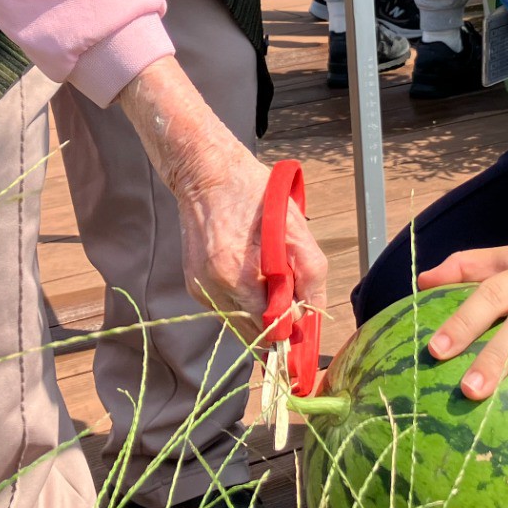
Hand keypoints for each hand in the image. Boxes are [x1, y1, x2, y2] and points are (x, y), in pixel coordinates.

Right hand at [119, 57, 328, 337]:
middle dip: (276, 323)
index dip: (292, 328)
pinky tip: (252, 279)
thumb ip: (309, 273)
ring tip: (273, 287)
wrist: (205, 173)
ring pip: (238, 325)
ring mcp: (201, 289)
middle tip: (292, 303)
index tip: (303, 321)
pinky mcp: (194, 286)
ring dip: (259, 315)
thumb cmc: (254, 193)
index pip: (270, 327)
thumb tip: (312, 314)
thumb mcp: (294, 226)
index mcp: (237, 276)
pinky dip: (243, 303)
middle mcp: (213, 289)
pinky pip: (225, 310)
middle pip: (253, 334)